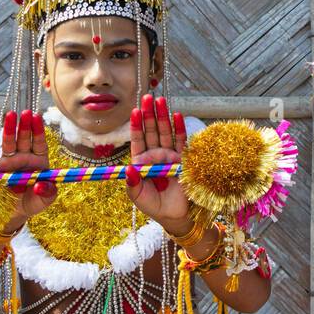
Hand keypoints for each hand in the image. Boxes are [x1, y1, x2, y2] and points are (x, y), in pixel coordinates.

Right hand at [0, 109, 53, 226]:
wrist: (14, 215)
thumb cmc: (32, 203)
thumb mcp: (44, 200)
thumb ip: (48, 192)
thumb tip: (43, 185)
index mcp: (38, 162)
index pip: (40, 143)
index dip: (38, 130)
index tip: (38, 117)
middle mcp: (23, 159)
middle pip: (24, 139)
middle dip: (24, 125)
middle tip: (25, 112)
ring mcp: (8, 162)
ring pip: (8, 143)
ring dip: (9, 129)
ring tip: (10, 115)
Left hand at [124, 94, 190, 228]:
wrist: (175, 215)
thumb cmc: (154, 206)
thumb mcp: (138, 196)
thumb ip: (132, 183)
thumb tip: (128, 169)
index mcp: (142, 162)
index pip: (138, 140)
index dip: (136, 125)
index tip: (135, 111)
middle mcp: (156, 155)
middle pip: (151, 131)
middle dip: (150, 114)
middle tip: (148, 97)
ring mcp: (170, 156)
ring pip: (166, 133)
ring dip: (163, 117)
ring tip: (161, 101)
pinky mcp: (184, 160)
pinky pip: (181, 142)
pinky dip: (180, 129)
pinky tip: (177, 116)